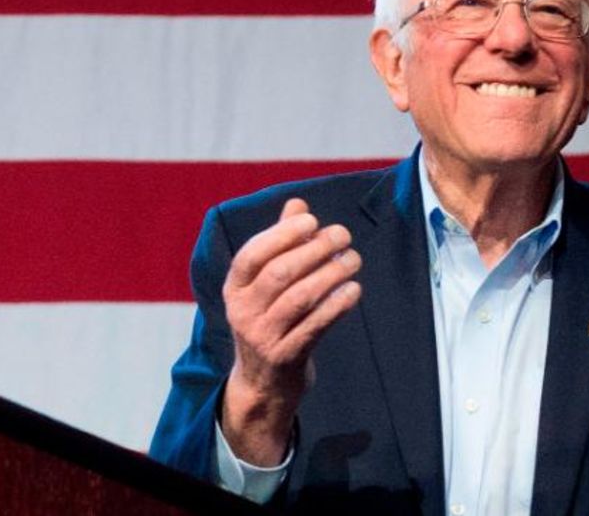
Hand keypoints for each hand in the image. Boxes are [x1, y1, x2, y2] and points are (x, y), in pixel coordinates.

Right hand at [220, 198, 361, 465]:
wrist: (263, 385)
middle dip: (314, 249)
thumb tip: (297, 203)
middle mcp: (243, 312)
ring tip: (354, 259)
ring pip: (300, 298)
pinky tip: (354, 290)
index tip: (312, 220)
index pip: (252, 254)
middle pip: (279, 273)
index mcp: (234, 289)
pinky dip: (336, 306)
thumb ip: (280, 243)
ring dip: (331, 274)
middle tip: (343, 235)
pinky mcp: (285, 358)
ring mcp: (263, 337)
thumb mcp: (264, 286)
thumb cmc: (270, 320)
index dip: (282, 234)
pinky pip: (315, 326)